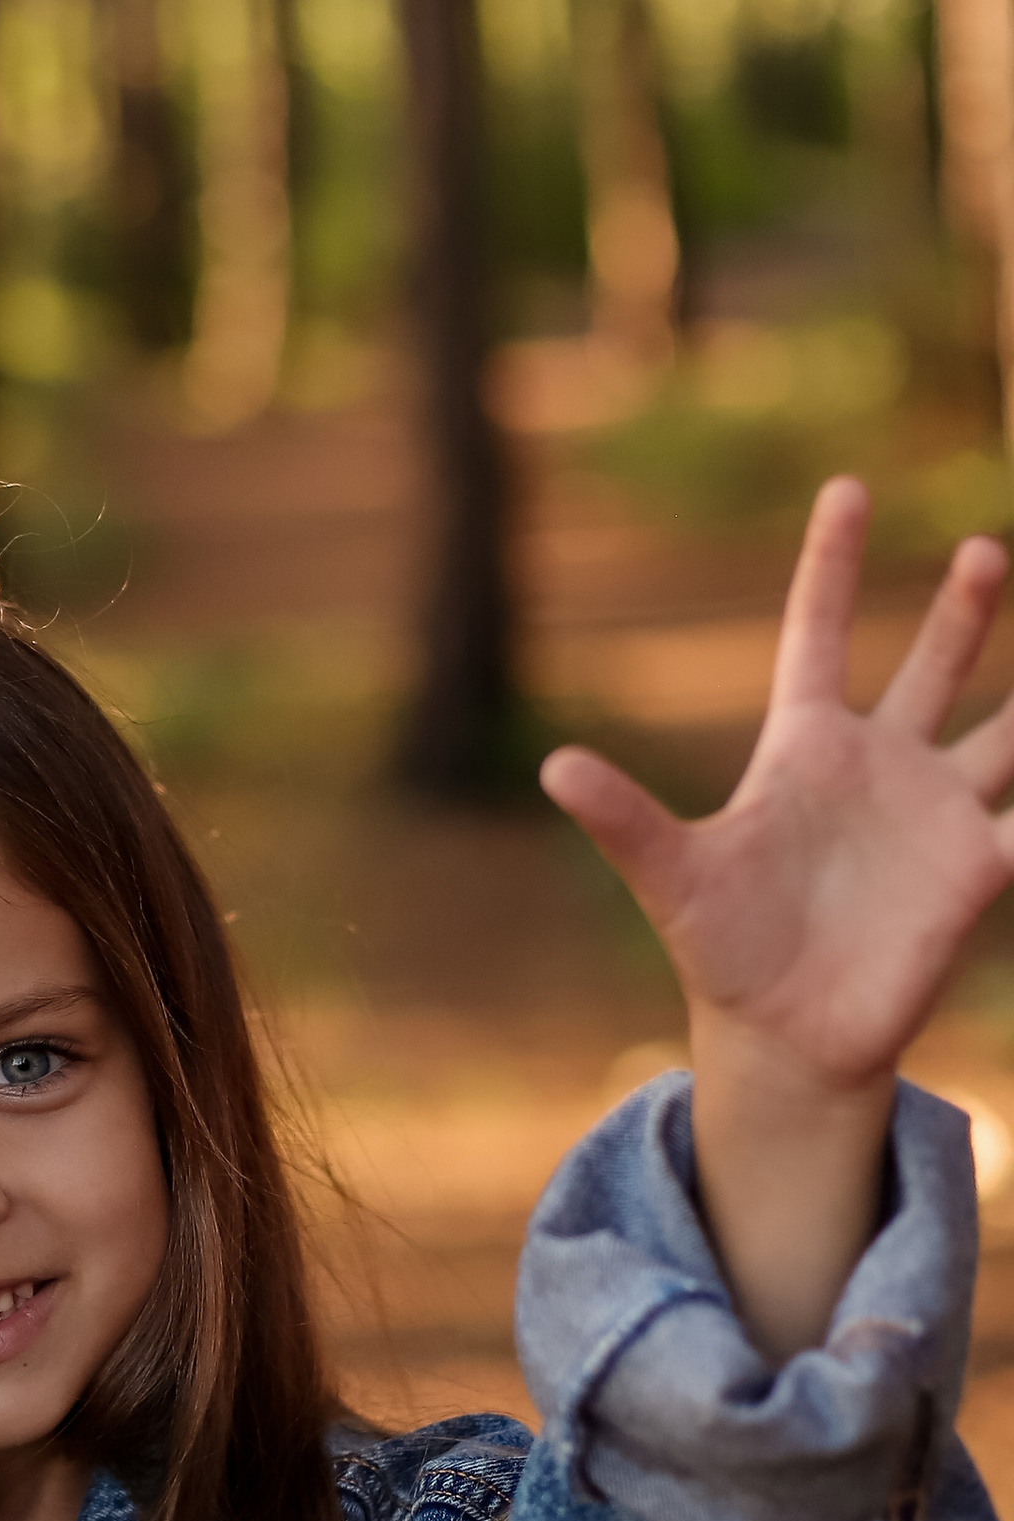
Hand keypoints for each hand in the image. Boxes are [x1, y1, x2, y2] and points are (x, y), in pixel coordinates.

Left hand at [543, 478, 1013, 1357]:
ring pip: (1000, 731)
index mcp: (803, 751)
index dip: (830, 566)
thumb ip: (625, 820)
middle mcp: (877, 768)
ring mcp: (933, 813)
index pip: (817, 636)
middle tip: (983, 549)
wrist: (786, 1034)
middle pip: (928, 668)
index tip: (847, 486)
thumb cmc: (724, 950)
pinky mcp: (976, 867)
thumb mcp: (671, 879)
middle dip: (961, 611)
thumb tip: (551, 768)